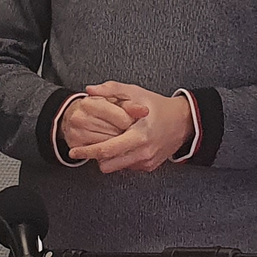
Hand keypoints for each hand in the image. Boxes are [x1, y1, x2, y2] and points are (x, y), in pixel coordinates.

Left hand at [68, 82, 192, 173]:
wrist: (183, 122)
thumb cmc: (157, 105)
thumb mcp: (136, 92)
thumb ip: (112, 89)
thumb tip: (89, 90)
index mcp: (139, 135)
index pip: (106, 150)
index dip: (87, 152)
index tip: (73, 151)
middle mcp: (143, 152)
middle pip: (108, 164)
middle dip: (92, 158)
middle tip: (80, 151)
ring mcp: (146, 162)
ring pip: (115, 167)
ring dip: (106, 159)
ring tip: (101, 145)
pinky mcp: (149, 167)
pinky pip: (127, 166)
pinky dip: (119, 158)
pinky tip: (119, 146)